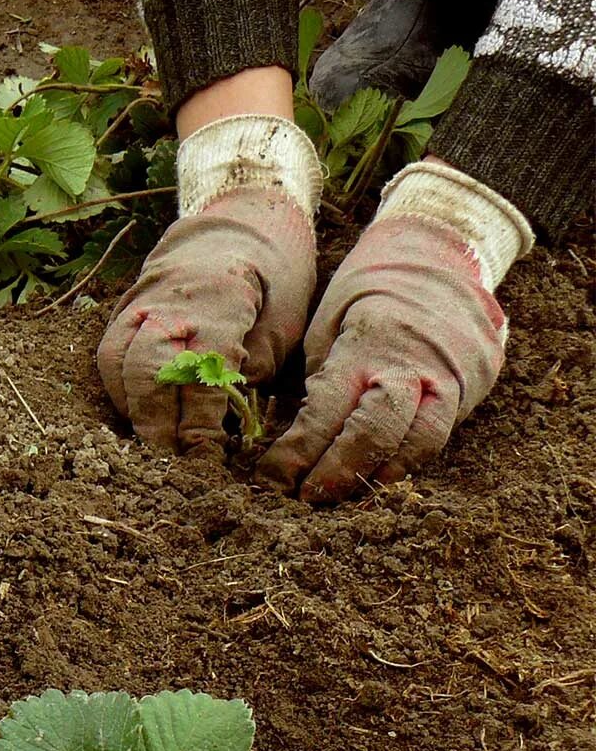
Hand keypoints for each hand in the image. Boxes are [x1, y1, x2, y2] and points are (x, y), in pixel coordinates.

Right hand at [97, 188, 317, 453]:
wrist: (238, 222)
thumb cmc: (272, 276)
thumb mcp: (284, 320)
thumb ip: (252, 369)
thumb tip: (223, 420)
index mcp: (218, 300)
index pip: (198, 372)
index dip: (199, 418)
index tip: (205, 453)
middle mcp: (170, 301)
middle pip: (146, 369)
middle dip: (156, 421)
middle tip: (170, 460)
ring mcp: (140, 303)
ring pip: (117, 363)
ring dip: (131, 408)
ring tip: (150, 443)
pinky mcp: (124, 310)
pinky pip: (109, 356)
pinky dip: (120, 389)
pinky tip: (139, 413)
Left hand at [258, 214, 505, 501]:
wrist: (443, 252)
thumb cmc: (369, 290)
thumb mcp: (329, 321)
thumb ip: (321, 376)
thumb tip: (295, 436)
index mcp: (366, 343)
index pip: (329, 409)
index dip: (299, 450)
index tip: (273, 478)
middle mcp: (413, 362)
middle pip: (377, 432)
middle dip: (339, 472)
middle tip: (307, 498)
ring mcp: (453, 372)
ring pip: (421, 440)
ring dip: (379, 475)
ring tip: (344, 495)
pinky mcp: (477, 380)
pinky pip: (444, 431)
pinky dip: (411, 458)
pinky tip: (381, 475)